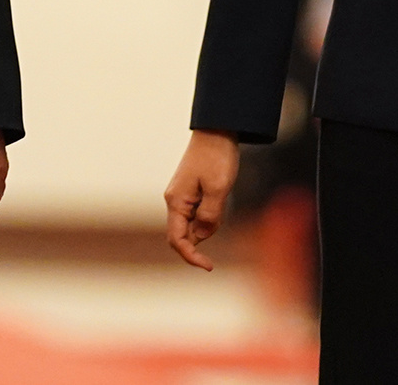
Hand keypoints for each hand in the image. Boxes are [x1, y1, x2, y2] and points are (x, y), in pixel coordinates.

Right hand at [165, 130, 237, 270]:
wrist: (216, 131)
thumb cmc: (216, 157)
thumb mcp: (219, 189)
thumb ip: (211, 216)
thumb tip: (203, 236)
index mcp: (176, 201)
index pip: (177, 240)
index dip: (190, 257)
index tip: (209, 266)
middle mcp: (175, 200)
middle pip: (181, 235)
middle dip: (196, 247)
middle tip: (217, 252)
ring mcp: (182, 196)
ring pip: (191, 226)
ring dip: (206, 228)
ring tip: (223, 202)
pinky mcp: (190, 191)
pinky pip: (196, 214)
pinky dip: (208, 219)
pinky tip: (220, 202)